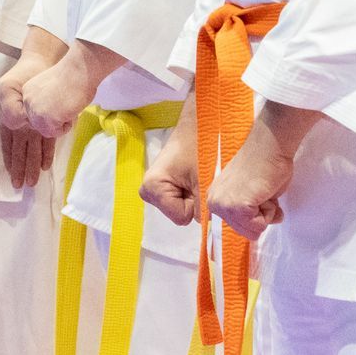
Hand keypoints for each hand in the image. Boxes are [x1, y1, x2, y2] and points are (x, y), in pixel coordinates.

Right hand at [0, 52, 56, 185]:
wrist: (41, 63)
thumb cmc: (20, 76)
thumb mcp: (5, 88)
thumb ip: (8, 108)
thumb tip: (16, 126)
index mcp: (8, 120)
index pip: (8, 146)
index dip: (10, 161)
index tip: (12, 177)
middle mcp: (20, 125)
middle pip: (20, 151)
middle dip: (21, 168)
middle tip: (22, 186)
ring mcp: (33, 124)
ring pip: (32, 148)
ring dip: (32, 165)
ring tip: (32, 181)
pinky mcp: (47, 120)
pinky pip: (47, 139)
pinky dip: (47, 152)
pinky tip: (46, 164)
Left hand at [22, 41, 123, 139]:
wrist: (78, 69)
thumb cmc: (73, 75)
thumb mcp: (50, 89)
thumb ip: (45, 101)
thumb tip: (51, 115)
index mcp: (28, 91)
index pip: (36, 113)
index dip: (52, 111)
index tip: (62, 98)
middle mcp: (27, 101)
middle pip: (40, 124)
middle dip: (55, 119)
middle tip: (67, 103)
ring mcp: (35, 111)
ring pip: (47, 130)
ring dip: (61, 122)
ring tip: (69, 105)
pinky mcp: (44, 119)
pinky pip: (56, 133)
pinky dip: (66, 126)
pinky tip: (70, 109)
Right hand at [140, 104, 199, 225]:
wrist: (198, 124)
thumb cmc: (200, 146)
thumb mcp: (205, 180)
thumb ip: (204, 208)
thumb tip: (208, 230)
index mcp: (153, 187)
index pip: (182, 217)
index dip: (196, 204)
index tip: (199, 183)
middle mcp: (147, 191)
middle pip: (180, 214)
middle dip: (194, 200)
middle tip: (199, 177)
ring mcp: (151, 190)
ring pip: (181, 208)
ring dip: (194, 196)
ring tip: (196, 174)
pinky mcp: (159, 187)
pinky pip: (180, 200)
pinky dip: (190, 191)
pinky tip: (191, 176)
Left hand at [208, 119, 293, 240]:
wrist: (269, 146)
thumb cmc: (263, 164)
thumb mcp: (248, 193)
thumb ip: (248, 212)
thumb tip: (258, 228)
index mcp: (215, 199)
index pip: (238, 226)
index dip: (255, 215)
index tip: (256, 195)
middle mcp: (215, 204)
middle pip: (245, 232)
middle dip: (262, 215)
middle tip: (262, 192)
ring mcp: (224, 206)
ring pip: (253, 230)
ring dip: (266, 213)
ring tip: (263, 191)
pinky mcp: (237, 207)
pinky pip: (259, 226)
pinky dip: (269, 212)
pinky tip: (264, 193)